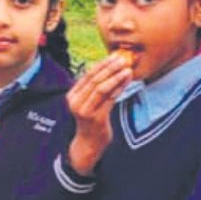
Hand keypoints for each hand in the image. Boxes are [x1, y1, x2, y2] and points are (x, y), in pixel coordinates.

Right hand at [65, 53, 135, 175]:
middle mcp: (76, 102)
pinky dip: (119, 88)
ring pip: (101, 88)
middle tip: (123, 59)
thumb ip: (94, 88)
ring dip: (116, 77)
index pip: (88, 75)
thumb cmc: (91, 120)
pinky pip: (110, 99)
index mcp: (72, 95)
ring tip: (127, 68)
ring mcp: (85, 111)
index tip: (115, 56)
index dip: (102, 64)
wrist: (88, 143)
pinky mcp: (96, 118)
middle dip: (110, 68)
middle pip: (94, 80)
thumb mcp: (88, 102)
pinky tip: (127, 81)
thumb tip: (109, 67)